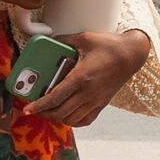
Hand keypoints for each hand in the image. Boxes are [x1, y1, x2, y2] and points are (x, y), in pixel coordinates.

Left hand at [25, 28, 150, 126]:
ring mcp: (95, 100)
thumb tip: (50, 39)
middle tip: (33, 108)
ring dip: (56, 117)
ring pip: (71, 118)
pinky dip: (72, 120)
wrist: (132, 54)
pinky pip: (84, 120)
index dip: (39, 105)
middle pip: (60, 112)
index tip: (27, 109)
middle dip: (43, 113)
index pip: (54, 97)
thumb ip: (64, 40)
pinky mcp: (102, 104)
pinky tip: (66, 114)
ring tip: (47, 111)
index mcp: (81, 78)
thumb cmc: (109, 45)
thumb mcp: (84, 38)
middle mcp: (88, 93)